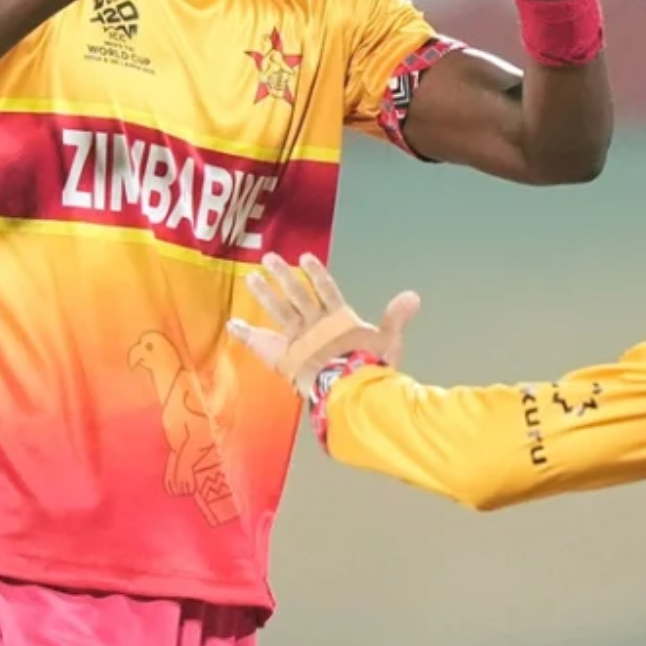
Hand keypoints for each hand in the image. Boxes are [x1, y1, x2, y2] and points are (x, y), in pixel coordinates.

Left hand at [227, 254, 419, 394]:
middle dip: (283, 276)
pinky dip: (246, 334)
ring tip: (249, 279)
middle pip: (297, 294)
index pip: (327, 290)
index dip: (317, 274)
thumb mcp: (389, 341)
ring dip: (264, 294)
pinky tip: (232, 323)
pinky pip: (261, 343)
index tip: (306, 258)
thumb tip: (414, 295)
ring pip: (278, 311)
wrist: (348, 388)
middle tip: (269, 258)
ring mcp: (297, 339)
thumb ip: (396, 318)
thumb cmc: (370, 366)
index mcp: (339, 320)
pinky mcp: (283, 356)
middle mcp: (315, 324)